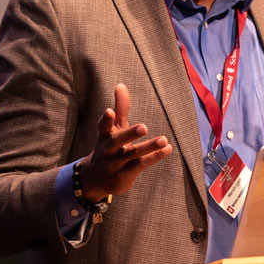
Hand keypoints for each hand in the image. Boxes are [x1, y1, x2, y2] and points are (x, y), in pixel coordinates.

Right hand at [80, 84, 171, 199]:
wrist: (96, 179)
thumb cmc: (109, 146)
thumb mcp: (114, 127)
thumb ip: (120, 107)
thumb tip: (120, 85)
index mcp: (104, 135)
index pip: (103, 126)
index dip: (106, 119)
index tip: (110, 111)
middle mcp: (109, 149)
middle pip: (118, 140)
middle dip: (130, 134)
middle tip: (144, 127)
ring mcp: (116, 163)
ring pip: (133, 154)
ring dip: (149, 147)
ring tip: (164, 140)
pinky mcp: (125, 174)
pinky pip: (141, 165)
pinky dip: (154, 157)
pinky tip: (167, 150)